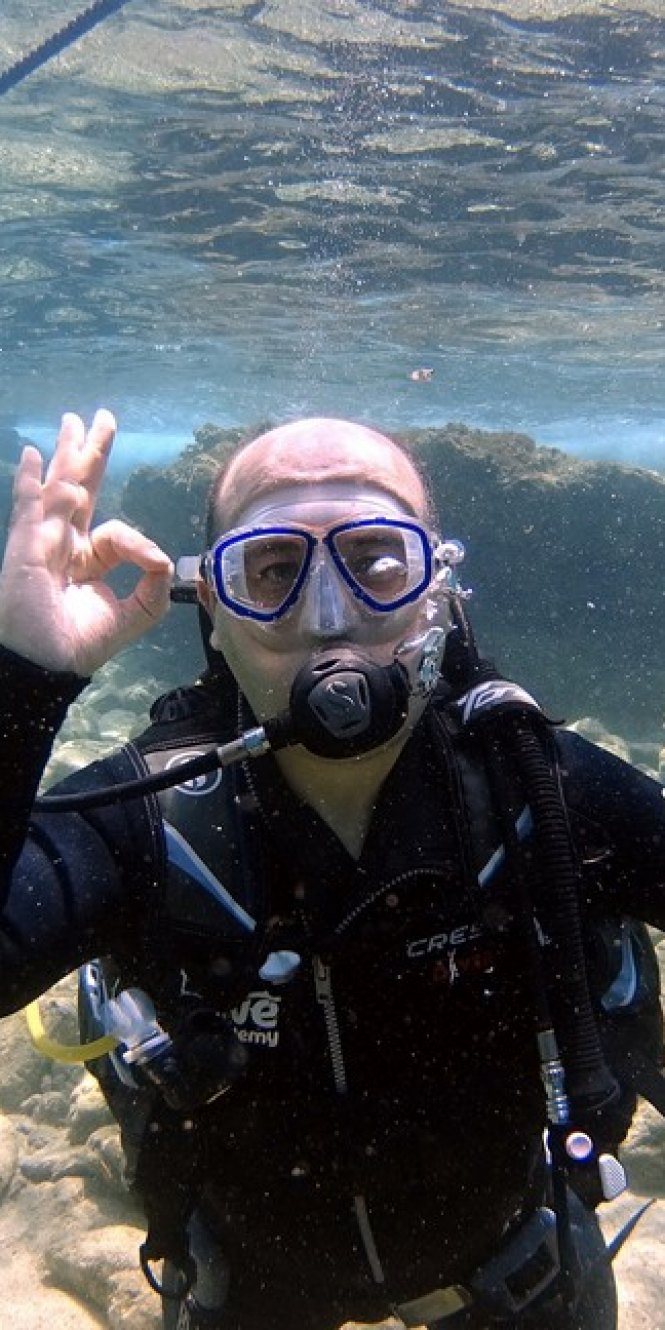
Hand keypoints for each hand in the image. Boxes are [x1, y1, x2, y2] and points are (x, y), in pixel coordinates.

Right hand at [0, 410, 173, 675]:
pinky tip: (35, 455)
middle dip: (91, 452)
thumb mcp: (134, 614)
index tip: (155, 561)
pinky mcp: (26, 547)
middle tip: (102, 417)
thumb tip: (163, 558)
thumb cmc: (79, 644)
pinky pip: (31, 507)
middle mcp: (64, 544)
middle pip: (80, 487)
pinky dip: (33, 481)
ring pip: (58, 488)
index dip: (137, 543)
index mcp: (87, 560)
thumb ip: (153, 586)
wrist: (46, 664)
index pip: (115, 531)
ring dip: (66, 453)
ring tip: (73, 421)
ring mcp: (42, 541)